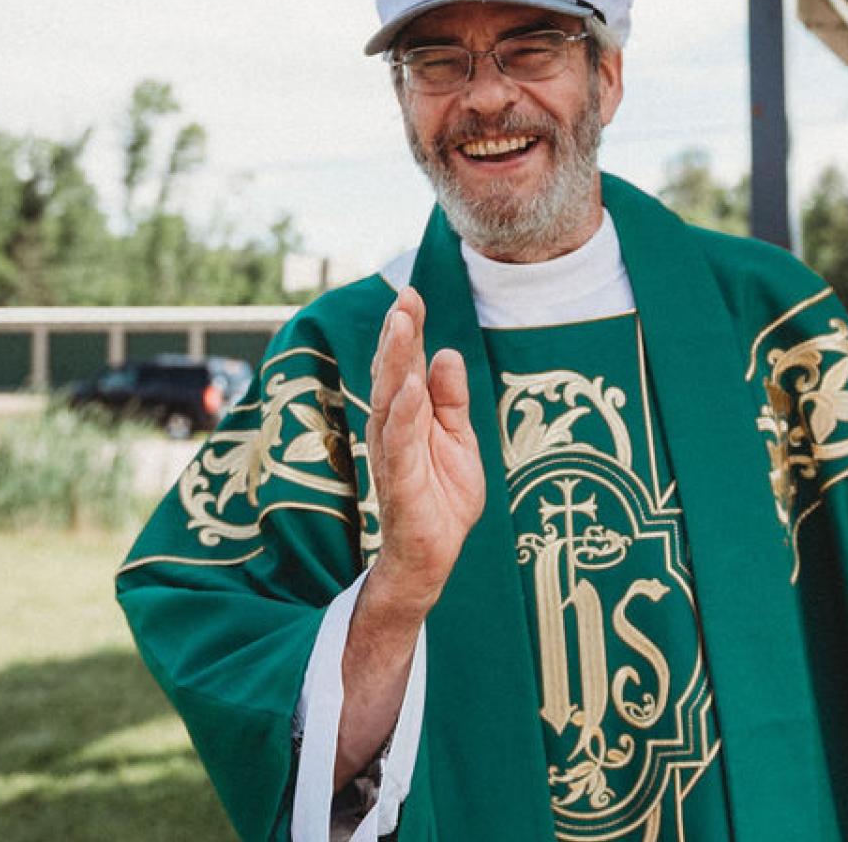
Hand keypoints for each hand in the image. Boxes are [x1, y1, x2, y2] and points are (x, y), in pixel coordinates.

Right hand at [362, 286, 486, 615]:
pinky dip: (403, 414)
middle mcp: (394, 430)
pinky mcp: (402, 483)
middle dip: (397, 334)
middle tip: (404, 295)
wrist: (433, 556)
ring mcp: (394, 455)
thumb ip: (451, 399)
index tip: (411, 291)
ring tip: (402, 325)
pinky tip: (407, 388)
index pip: (404, 365)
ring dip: (394, 362)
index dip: (408, 329)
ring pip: (390, 401)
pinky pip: (400, 444)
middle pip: (392, 374)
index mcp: (408, 416)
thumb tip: (446, 353)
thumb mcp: (458, 439)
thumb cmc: (442, 497)